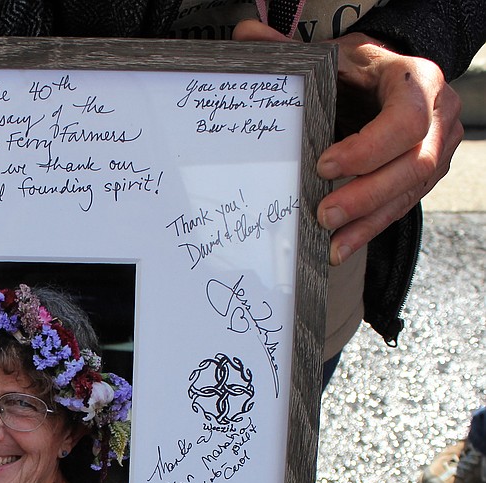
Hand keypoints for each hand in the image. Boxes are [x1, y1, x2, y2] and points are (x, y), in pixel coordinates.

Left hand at [233, 19, 463, 265]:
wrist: (386, 78)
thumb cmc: (356, 70)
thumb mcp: (331, 57)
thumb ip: (291, 51)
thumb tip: (245, 36)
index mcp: (416, 80)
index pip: (406, 120)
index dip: (369, 147)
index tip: (324, 164)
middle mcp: (438, 114)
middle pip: (415, 163)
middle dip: (367, 193)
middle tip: (324, 213)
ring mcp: (438, 147)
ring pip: (411, 191)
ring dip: (368, 219)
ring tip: (330, 238)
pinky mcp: (427, 175)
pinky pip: (403, 206)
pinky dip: (370, 228)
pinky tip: (341, 246)